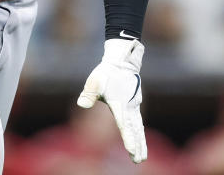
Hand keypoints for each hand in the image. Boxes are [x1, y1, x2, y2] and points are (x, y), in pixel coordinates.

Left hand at [77, 38, 146, 162]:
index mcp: (120, 104)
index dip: (128, 138)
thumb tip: (81, 104)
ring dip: (141, 142)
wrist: (121, 62)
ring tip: (142, 156)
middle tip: (139, 160)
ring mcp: (134, 106)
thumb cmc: (106, 73)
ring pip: (138, 127)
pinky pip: (138, 122)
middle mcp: (130, 107)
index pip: (124, 125)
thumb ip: (89, 94)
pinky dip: (140, 133)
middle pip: (134, 130)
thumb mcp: (94, 82)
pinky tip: (141, 140)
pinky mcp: (134, 105)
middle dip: (137, 146)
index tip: (131, 150)